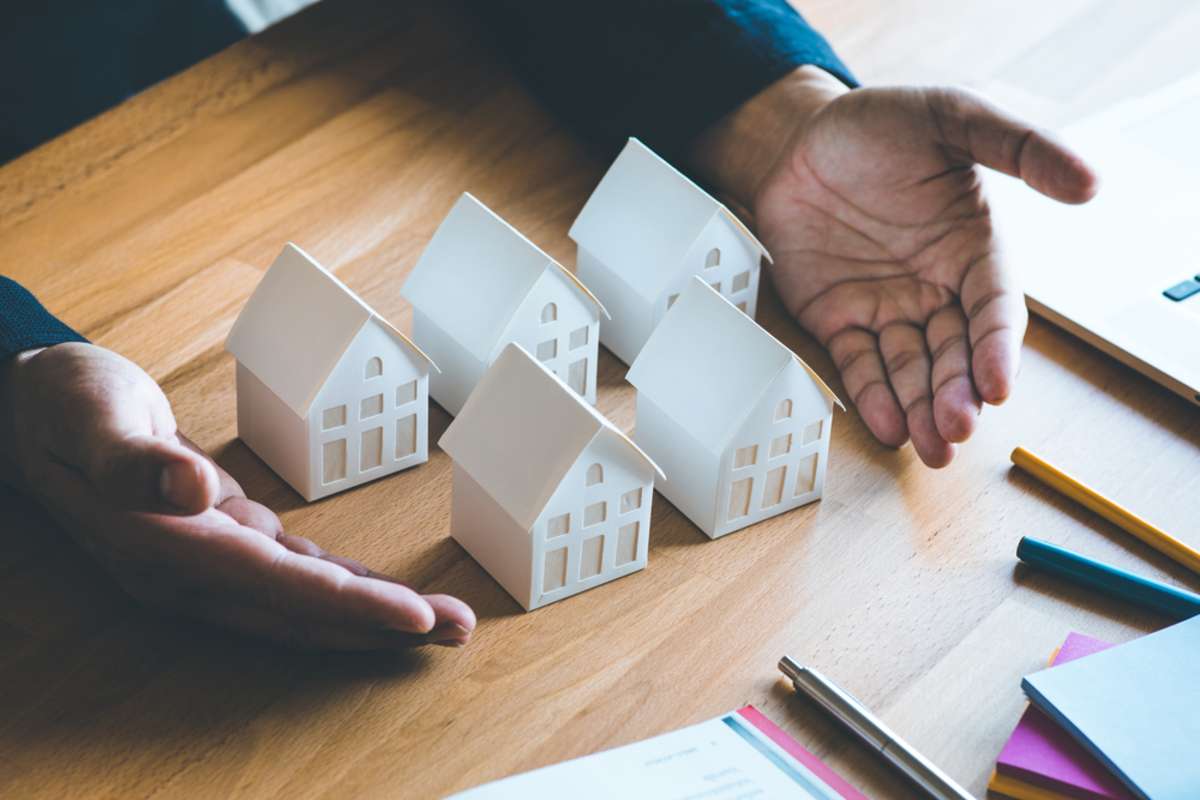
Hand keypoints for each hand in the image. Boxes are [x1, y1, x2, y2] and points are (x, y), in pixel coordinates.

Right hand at [0, 342, 474, 648]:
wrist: (30, 409)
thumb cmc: (62, 401)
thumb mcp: (87, 413)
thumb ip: (129, 459)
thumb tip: (189, 490)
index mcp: (162, 544)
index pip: (274, 585)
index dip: (346, 604)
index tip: (414, 616)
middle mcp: (188, 570)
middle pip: (302, 610)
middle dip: (382, 625)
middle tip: (460, 631)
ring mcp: (205, 562)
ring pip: (303, 599)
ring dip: (373, 613)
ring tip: (443, 622)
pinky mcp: (220, 542)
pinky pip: (291, 575)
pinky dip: (341, 586)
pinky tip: (384, 594)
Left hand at [693, 71, 1097, 466]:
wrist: (799, 137)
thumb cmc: (881, 124)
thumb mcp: (954, 117)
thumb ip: (1019, 146)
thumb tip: (1089, 184)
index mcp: (974, 249)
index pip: (995, 310)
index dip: (998, 349)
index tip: (998, 386)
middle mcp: (935, 287)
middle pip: (955, 353)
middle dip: (958, 393)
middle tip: (956, 429)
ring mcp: (887, 307)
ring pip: (911, 370)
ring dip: (922, 409)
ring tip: (931, 447)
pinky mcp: (838, 319)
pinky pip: (859, 365)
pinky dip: (872, 397)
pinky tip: (888, 427)